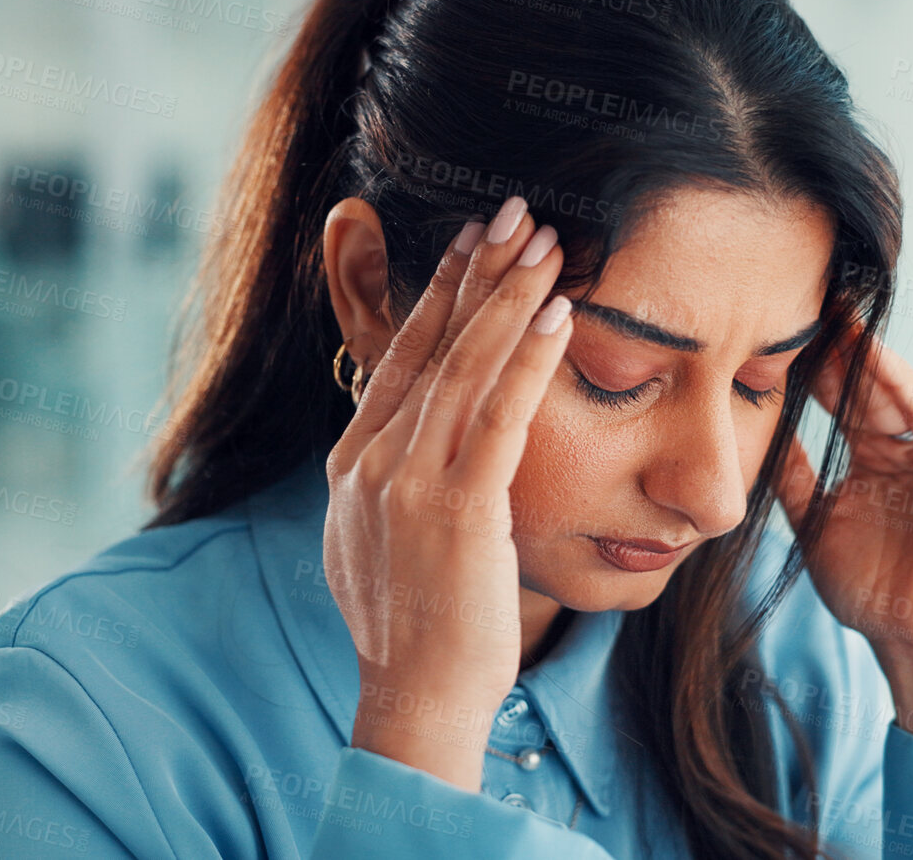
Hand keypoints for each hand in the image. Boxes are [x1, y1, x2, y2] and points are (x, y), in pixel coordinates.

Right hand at [322, 200, 570, 791]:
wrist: (415, 701)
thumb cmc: (415, 630)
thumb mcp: (381, 542)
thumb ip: (391, 483)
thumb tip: (404, 448)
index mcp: (353, 466)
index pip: (401, 358)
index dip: (439, 294)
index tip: (471, 243)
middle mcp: (372, 463)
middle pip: (430, 344)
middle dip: (475, 271)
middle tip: (513, 211)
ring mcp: (409, 484)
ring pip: (465, 366)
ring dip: (509, 296)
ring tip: (545, 241)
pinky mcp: (457, 510)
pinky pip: (500, 415)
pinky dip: (530, 357)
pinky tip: (558, 313)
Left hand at [777, 318, 912, 780]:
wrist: (912, 639)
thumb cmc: (868, 588)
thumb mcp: (813, 515)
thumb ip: (791, 468)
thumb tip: (751, 420)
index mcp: (875, 452)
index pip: (839, 393)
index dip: (811, 359)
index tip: (773, 319)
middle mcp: (912, 443)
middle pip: (869, 382)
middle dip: (840, 341)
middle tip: (803, 292)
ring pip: (899, 393)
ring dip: (870, 353)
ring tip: (835, 311)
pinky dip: (909, 390)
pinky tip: (877, 361)